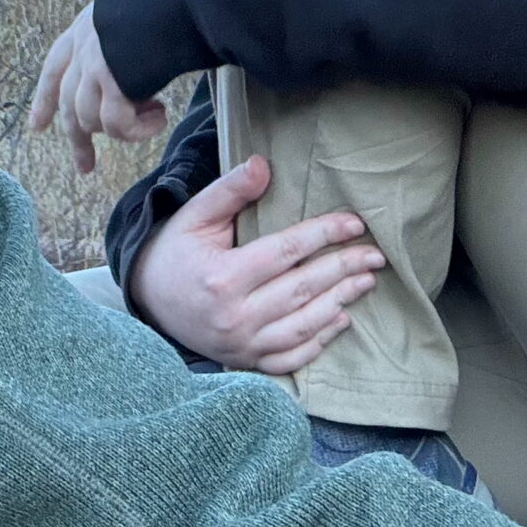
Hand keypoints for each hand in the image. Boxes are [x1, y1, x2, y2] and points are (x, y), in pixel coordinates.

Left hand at [28, 5, 166, 172]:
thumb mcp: (134, 16)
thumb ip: (124, 43)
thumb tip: (133, 76)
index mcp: (84, 28)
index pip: (54, 68)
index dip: (45, 99)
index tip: (37, 126)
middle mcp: (82, 47)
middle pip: (68, 104)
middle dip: (77, 140)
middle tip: (85, 166)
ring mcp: (93, 66)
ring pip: (90, 120)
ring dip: (124, 129)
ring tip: (155, 116)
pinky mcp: (111, 82)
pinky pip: (117, 125)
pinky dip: (139, 130)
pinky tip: (160, 117)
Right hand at [126, 155, 383, 374]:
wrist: (150, 300)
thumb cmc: (177, 250)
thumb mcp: (196, 214)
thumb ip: (230, 190)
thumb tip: (263, 164)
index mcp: (222, 277)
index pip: (286, 252)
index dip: (324, 235)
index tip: (355, 224)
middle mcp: (234, 316)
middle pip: (302, 289)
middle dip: (344, 268)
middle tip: (376, 254)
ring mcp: (241, 345)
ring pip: (303, 326)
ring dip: (340, 302)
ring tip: (366, 281)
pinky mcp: (246, 362)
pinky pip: (290, 358)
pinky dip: (319, 341)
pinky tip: (340, 320)